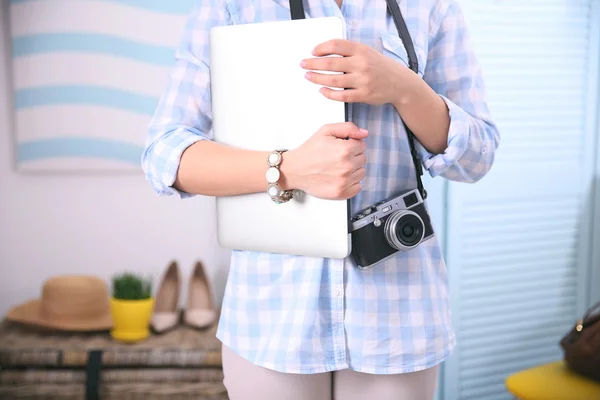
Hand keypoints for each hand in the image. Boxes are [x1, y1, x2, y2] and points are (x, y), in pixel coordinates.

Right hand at [281, 122, 367, 199]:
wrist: (294, 170)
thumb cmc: (309, 151)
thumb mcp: (326, 131)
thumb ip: (348, 128)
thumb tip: (364, 133)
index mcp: (345, 149)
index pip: (362, 145)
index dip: (352, 145)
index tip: (341, 148)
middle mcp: (347, 166)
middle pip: (362, 159)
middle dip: (352, 157)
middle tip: (337, 158)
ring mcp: (344, 181)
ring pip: (361, 173)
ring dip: (353, 170)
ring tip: (337, 168)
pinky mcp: (341, 193)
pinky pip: (358, 187)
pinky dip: (352, 183)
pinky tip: (340, 178)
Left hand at [300, 39, 416, 104]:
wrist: (400, 83)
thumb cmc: (379, 67)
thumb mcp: (367, 52)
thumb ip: (349, 51)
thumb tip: (324, 53)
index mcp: (362, 50)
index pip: (336, 45)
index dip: (321, 48)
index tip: (313, 52)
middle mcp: (362, 64)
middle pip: (331, 63)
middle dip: (313, 64)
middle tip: (304, 64)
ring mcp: (363, 80)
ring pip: (334, 80)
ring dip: (317, 78)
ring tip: (309, 76)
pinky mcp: (363, 95)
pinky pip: (341, 96)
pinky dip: (329, 93)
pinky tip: (322, 90)